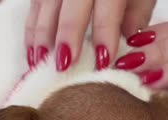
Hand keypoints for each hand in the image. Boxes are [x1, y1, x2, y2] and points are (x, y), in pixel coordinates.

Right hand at [25, 0, 155, 71]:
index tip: (103, 62)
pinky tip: (33, 54)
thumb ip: (135, 18)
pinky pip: (35, 7)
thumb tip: (127, 48)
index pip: (107, 8)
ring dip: (42, 37)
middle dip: (67, 36)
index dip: (104, 35)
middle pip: (71, 6)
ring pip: (46, 6)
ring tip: (42, 64)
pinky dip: (32, 32)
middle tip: (65, 65)